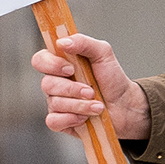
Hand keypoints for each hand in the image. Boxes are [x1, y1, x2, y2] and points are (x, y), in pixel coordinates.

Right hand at [35, 31, 146, 149]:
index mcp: (61, 64)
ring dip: (80, 105)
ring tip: (97, 106)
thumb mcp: (103, 53)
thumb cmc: (112, 78)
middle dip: (72, 89)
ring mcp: (56, 103)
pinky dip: (71, 119)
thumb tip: (62, 42)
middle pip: (46, 84)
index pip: (40, 60)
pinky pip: (53, 121)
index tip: (71, 69)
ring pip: (54, 103)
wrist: (124, 105)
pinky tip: (85, 118)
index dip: (51, 64)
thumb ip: (83, 42)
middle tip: (91, 91)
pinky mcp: (61, 121)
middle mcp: (55, 83)